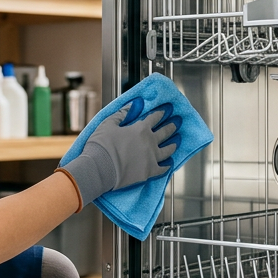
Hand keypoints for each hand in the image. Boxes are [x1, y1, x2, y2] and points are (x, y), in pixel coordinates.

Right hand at [61, 103, 177, 205]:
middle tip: (178, 122)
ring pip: (168, 150)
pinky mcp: (149, 173)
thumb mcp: (109, 123)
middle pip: (165, 132)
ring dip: (173, 145)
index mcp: (141, 129)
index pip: (154, 118)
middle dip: (172, 126)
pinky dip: (167, 166)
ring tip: (177, 142)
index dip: (161, 113)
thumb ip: (123, 113)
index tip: (167, 110)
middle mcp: (150, 142)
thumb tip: (135, 104)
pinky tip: (169, 164)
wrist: (99, 169)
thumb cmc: (101, 145)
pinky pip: (163, 169)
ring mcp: (151, 158)